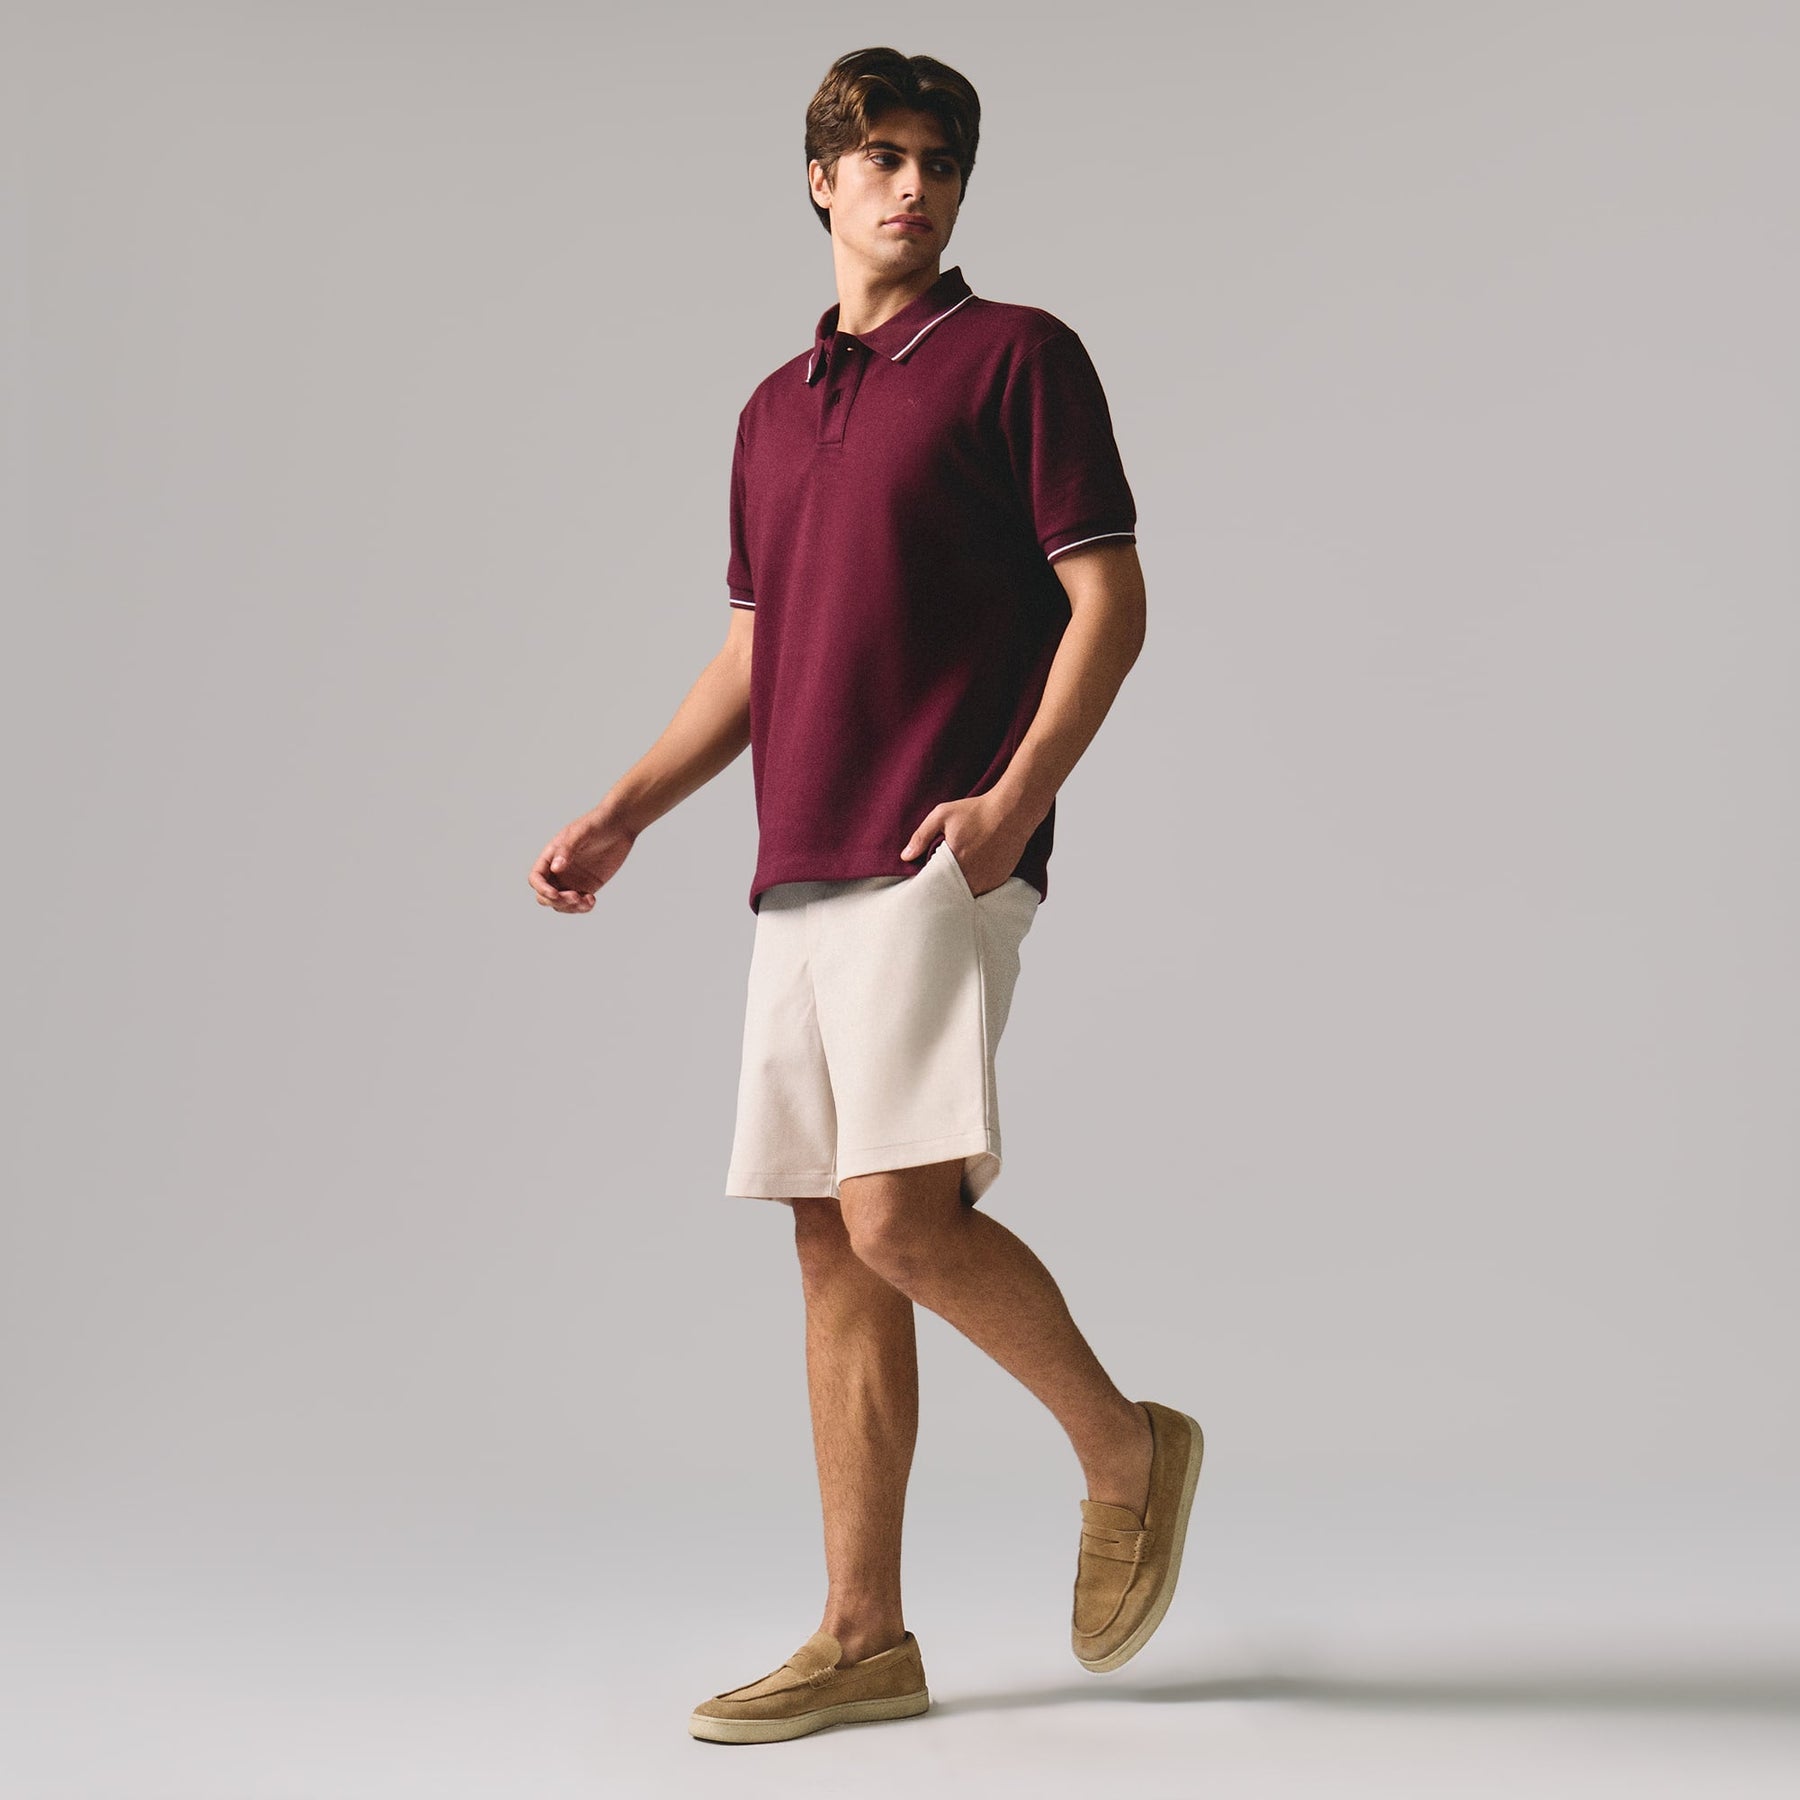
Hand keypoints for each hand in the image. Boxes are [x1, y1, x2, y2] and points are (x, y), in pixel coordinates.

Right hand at [529, 806, 637, 913]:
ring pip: (561, 904)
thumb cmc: (597, 823)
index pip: (536, 878)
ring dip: (570, 908)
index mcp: (550, 856)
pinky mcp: (587, 886)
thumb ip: (567, 849)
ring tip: (587, 900)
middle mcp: (558, 871)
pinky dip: (582, 908)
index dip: (541, 889)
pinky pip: (578, 904)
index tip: (555, 893)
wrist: (619, 826)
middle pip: (545, 896)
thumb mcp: (581, 832)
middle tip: (575, 896)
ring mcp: (572, 880)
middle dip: (556, 901)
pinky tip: (592, 900)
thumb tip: (555, 868)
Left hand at [900, 795, 1030, 898]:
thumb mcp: (942, 815)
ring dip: (959, 891)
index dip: (927, 885)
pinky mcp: (999, 881)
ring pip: (967, 895)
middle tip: (936, 885)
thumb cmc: (977, 811)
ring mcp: (987, 881)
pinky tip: (972, 877)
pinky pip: (982, 892)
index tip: (922, 883)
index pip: (933, 885)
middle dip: (942, 891)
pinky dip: (975, 888)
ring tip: (954, 880)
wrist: (1012, 811)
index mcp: (954, 862)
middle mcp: (971, 876)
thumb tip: (905, 855)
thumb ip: (921, 835)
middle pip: (950, 894)